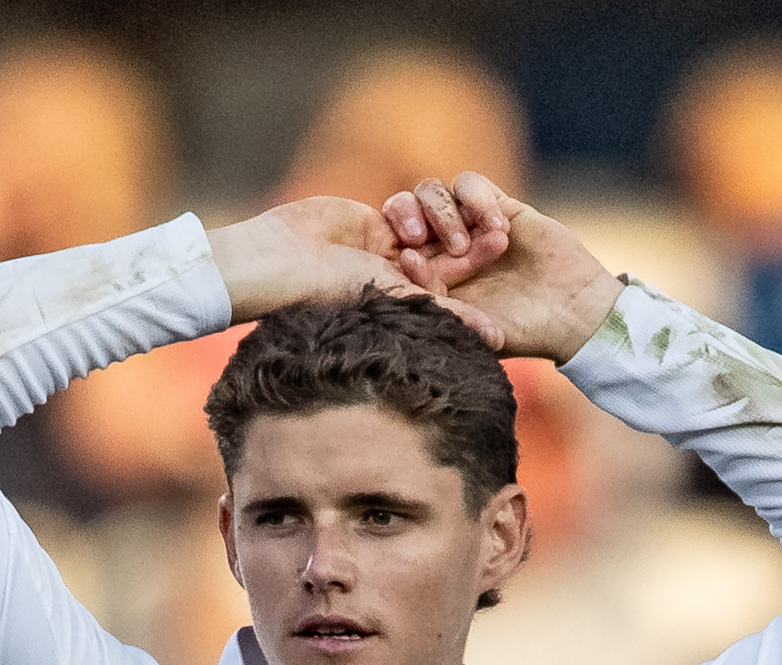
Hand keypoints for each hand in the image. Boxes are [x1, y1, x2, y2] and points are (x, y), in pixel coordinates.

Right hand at [205, 195, 503, 329]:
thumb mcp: (397, 298)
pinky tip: (408, 216)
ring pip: (428, 224)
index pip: (456, 281)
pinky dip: (410, 207)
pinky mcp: (370, 222)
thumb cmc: (330, 290)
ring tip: (437, 227)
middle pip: (448, 250)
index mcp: (409, 302)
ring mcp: (385, 248)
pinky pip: (404, 206)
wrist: (278, 261)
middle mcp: (400, 277)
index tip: (503, 239)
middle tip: (493, 220)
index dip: (479, 256)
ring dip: (436, 218)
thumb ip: (448, 313)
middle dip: (470, 233)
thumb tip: (498, 340)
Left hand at [384, 172, 622, 360]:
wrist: (570, 315)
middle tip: (418, 238)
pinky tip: (497, 228)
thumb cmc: (517, 329)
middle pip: (405, 209)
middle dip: (407, 218)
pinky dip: (476, 199)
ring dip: (444, 213)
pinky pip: (470, 183)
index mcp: (426, 274)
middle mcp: (442, 245)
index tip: (410, 260)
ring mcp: (469, 223)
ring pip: (432, 192)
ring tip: (466, 244)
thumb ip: (435, 296)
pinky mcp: (498, 205)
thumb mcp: (466, 322)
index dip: (394, 246)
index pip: (393, 245)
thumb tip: (406, 263)